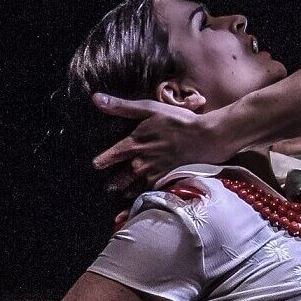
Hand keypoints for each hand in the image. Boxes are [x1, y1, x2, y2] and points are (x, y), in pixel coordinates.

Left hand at [90, 95, 228, 192]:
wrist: (205, 137)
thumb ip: (122, 107)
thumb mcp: (149, 108)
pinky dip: (144, 199)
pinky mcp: (167, 180)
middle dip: (115, 182)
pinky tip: (144, 202)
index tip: (96, 165)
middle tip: (109, 187)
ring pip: (135, 187)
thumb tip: (95, 99)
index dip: (102, 161)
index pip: (112, 155)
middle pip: (122, 177)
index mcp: (134, 144)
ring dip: (128, 190)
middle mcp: (141, 162)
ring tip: (123, 193)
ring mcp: (154, 173)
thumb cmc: (178, 121)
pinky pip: (150, 193)